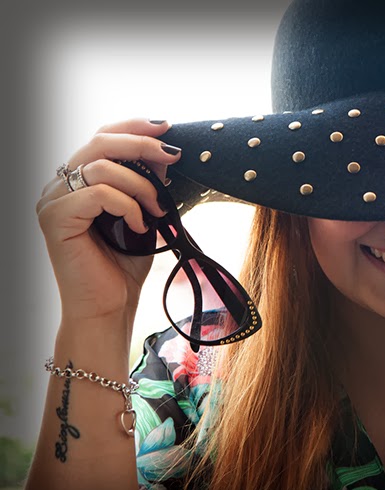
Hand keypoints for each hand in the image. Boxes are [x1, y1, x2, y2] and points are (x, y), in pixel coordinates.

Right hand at [36, 119, 180, 320]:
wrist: (109, 308)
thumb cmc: (122, 267)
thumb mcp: (143, 216)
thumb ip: (148, 186)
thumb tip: (163, 156)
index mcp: (77, 182)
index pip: (101, 138)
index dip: (133, 127)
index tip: (165, 128)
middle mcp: (59, 186)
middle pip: (99, 142)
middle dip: (142, 144)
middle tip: (172, 156)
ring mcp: (53, 201)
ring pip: (101, 166)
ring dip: (141, 184)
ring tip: (158, 210)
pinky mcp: (55, 218)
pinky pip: (98, 193)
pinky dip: (128, 206)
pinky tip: (140, 226)